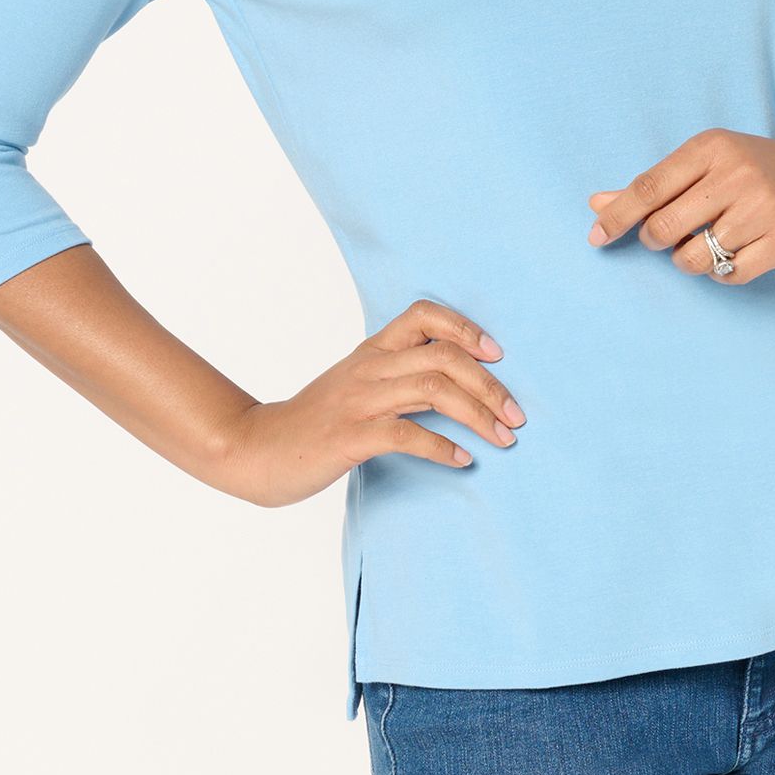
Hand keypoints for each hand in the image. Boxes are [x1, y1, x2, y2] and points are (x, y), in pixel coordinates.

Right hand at [215, 300, 527, 507]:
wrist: (257, 449)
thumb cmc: (314, 422)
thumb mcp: (356, 385)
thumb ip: (398, 376)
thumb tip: (456, 383)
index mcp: (372, 351)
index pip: (423, 313)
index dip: (466, 327)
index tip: (496, 355)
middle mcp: (369, 368)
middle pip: (443, 356)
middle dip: (489, 384)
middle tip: (517, 415)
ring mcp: (358, 401)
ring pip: (433, 390)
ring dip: (478, 415)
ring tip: (503, 438)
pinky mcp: (350, 436)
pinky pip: (406, 434)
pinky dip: (441, 447)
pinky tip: (463, 461)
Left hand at [585, 126, 774, 284]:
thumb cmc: (750, 168)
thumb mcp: (704, 163)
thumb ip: (652, 185)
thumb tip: (596, 204)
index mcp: (709, 148)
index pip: (648, 187)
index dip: (617, 216)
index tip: (596, 237)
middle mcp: (737, 174)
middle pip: (665, 226)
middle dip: (655, 241)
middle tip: (665, 238)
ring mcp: (764, 207)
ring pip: (695, 257)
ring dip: (688, 260)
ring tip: (702, 246)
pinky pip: (730, 275)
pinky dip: (720, 274)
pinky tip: (731, 256)